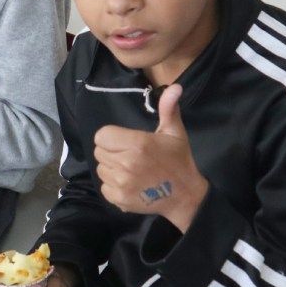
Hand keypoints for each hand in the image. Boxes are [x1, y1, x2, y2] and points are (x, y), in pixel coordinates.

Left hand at [92, 84, 206, 232]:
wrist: (185, 196)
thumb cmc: (178, 161)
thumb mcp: (175, 132)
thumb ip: (168, 109)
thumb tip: (174, 87)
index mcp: (137, 144)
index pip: (102, 135)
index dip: (111, 137)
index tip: (125, 142)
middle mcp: (126, 163)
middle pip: (100, 152)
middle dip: (112, 152)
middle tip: (130, 156)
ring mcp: (121, 183)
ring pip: (101, 169)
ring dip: (112, 169)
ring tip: (131, 170)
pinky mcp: (119, 199)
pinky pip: (104, 187)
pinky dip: (113, 186)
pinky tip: (129, 184)